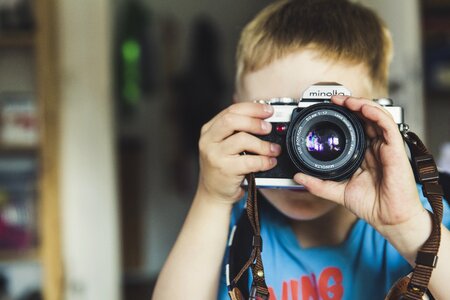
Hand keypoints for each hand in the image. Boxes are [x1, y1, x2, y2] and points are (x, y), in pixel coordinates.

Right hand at [197, 102, 280, 203]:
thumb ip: (237, 131)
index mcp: (209, 130)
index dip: (252, 108)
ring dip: (263, 144)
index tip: (268, 110)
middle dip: (255, 121)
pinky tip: (269, 162)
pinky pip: (250, 161)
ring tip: (273, 149)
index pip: (231, 110)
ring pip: (243, 139)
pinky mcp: (225, 170)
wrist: (213, 193)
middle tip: (268, 128)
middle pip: (232, 120)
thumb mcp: (223, 145)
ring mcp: (215, 155)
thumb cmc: (223, 167)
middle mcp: (208, 141)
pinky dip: (264, 161)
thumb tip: (263, 118)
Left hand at [293, 95, 425, 232]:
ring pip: (376, 116)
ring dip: (361, 104)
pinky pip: (387, 125)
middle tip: (334, 99)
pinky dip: (375, 113)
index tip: (328, 109)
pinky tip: (362, 108)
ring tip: (345, 100)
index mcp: (364, 154)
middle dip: (350, 104)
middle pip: (365, 117)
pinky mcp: (395, 149)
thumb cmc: (371, 205)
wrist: (389, 219)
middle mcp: (376, 147)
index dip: (344, 115)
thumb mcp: (337, 192)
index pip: (355, 127)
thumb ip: (318, 184)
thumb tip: (298, 177)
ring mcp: (386, 147)